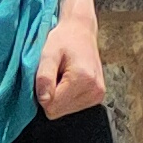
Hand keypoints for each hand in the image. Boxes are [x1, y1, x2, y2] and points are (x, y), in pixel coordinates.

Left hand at [34, 3, 107, 117]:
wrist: (81, 31)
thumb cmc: (63, 39)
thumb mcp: (48, 54)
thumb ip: (44, 77)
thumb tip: (44, 101)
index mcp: (84, 79)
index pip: (52, 107)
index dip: (44, 93)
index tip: (49, 76)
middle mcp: (95, 90)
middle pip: (58, 112)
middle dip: (52, 95)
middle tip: (56, 75)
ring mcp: (98, 95)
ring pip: (65, 111)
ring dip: (60, 96)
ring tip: (63, 76)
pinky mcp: (98, 96)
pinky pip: (73, 107)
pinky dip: (67, 96)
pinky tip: (70, 80)